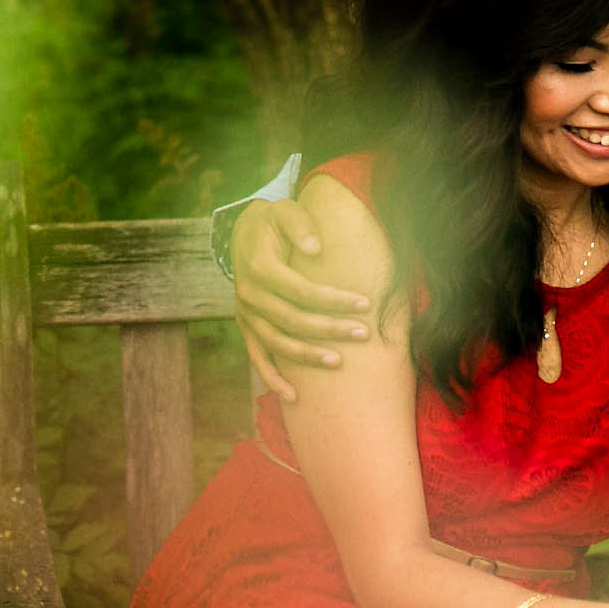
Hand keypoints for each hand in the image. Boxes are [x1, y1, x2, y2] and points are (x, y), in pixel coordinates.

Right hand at [230, 196, 370, 402]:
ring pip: (277, 343)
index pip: (301, 291)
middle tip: (364, 334)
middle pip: (293, 320)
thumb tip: (315, 248)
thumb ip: (299, 225)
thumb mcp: (285, 211)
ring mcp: (246, 314)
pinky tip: (294, 396)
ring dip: (308, 356)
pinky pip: (257, 357)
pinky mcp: (246, 326)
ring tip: (339, 362)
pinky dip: (272, 379)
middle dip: (330, 329)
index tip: (366, 304)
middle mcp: (248, 294)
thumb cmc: (273, 222)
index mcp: (259, 267)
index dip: (333, 300)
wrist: (242, 233)